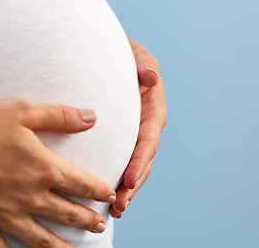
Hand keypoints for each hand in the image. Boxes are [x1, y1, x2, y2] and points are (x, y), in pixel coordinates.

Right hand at [0, 100, 117, 247]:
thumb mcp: (21, 112)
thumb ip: (60, 116)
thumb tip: (92, 118)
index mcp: (43, 169)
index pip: (82, 185)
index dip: (99, 191)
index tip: (108, 195)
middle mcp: (31, 198)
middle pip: (68, 214)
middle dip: (87, 220)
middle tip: (99, 225)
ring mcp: (8, 217)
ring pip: (44, 240)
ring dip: (64, 247)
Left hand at [110, 37, 166, 217]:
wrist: (105, 50)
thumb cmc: (119, 49)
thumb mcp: (133, 51)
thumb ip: (142, 62)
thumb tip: (149, 76)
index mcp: (153, 105)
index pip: (148, 136)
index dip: (141, 159)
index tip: (130, 179)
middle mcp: (148, 122)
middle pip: (144, 158)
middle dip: (133, 183)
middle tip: (119, 204)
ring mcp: (136, 132)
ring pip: (135, 165)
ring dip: (127, 189)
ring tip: (114, 210)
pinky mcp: (124, 137)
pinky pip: (123, 160)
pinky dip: (118, 180)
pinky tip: (106, 200)